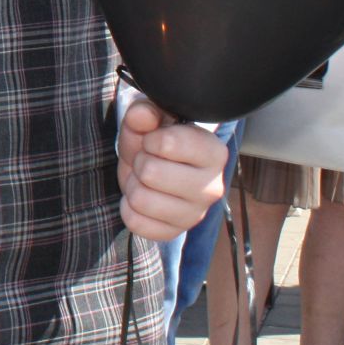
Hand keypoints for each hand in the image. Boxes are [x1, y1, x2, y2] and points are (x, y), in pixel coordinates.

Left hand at [117, 101, 226, 241]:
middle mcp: (213, 187)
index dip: (150, 139)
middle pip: (150, 172)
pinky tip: (143, 197)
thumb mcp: (151, 119)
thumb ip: (145, 112)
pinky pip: (135, 222)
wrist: (155, 168)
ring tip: (144, 179)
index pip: (168, 144)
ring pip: (141, 199)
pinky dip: (129, 208)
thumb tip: (142, 115)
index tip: (155, 140)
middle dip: (140, 162)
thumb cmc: (157, 141)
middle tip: (148, 161)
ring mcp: (195, 215)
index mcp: (214, 153)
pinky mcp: (174, 232)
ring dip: (133, 185)